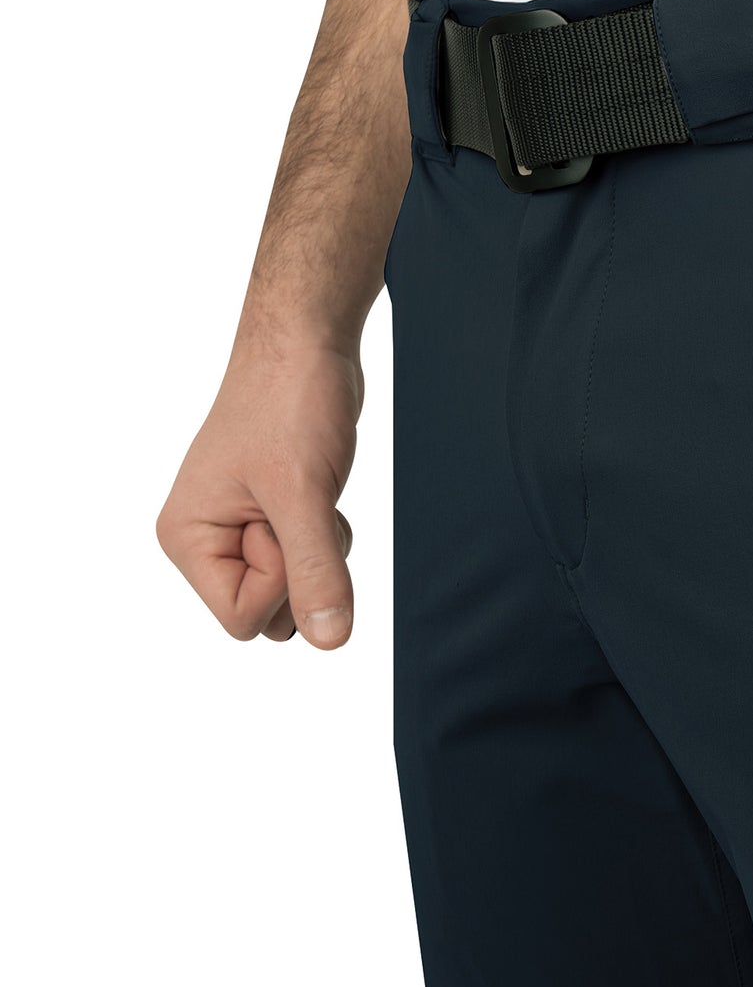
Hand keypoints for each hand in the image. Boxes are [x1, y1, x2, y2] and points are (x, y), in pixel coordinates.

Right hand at [157, 334, 361, 647]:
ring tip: (310, 492)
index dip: (281, 581)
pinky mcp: (273, 518)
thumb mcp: (304, 494)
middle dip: (302, 567)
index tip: (283, 520)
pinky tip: (320, 491)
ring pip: (294, 591)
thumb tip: (331, 641)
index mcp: (186, 538)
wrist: (306, 346)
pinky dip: (327, 535)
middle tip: (300, 503)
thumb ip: (316, 571)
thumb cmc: (290, 404)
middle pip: (268, 615)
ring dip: (320, 551)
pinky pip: (308, 561)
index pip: (242, 620)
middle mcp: (205, 540)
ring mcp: (239, 530)